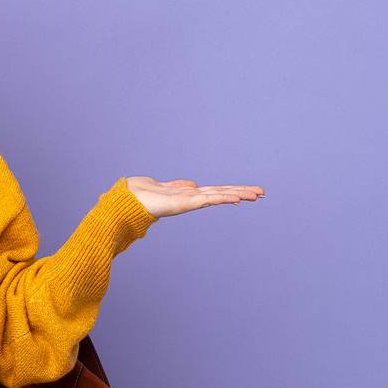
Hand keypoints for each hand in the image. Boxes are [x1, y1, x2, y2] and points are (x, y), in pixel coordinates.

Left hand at [124, 177, 264, 218]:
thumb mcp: (164, 186)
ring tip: (257, 194)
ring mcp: (188, 201)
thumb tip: (193, 184)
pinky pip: (207, 199)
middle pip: (221, 193)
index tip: (248, 192)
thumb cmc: (140, 195)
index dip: (231, 191)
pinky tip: (236, 198)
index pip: (214, 191)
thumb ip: (179, 186)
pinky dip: (222, 198)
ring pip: (218, 196)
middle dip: (241, 193)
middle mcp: (191, 198)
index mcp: (187, 194)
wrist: (125, 202)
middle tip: (262, 193)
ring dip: (238, 194)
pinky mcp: (184, 203)